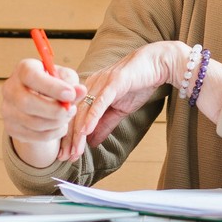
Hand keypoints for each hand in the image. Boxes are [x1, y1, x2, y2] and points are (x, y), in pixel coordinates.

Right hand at [0, 58, 83, 147]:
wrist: (41, 102)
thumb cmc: (54, 85)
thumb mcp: (65, 79)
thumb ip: (72, 83)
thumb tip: (81, 91)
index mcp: (23, 69)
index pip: (31, 76)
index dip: (51, 87)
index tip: (71, 94)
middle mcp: (10, 88)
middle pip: (26, 102)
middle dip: (53, 110)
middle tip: (71, 110)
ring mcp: (7, 110)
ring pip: (32, 122)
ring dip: (56, 122)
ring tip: (67, 116)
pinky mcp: (11, 128)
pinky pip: (33, 136)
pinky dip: (52, 133)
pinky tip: (60, 126)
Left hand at [61, 42, 184, 161]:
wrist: (157, 64)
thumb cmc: (139, 83)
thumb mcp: (120, 110)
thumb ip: (105, 124)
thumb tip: (92, 142)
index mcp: (90, 90)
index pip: (75, 116)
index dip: (69, 136)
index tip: (65, 155)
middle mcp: (91, 84)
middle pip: (75, 115)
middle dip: (70, 139)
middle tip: (65, 157)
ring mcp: (101, 82)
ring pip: (85, 111)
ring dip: (78, 133)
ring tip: (75, 151)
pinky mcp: (113, 82)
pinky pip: (100, 102)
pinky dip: (92, 117)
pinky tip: (86, 132)